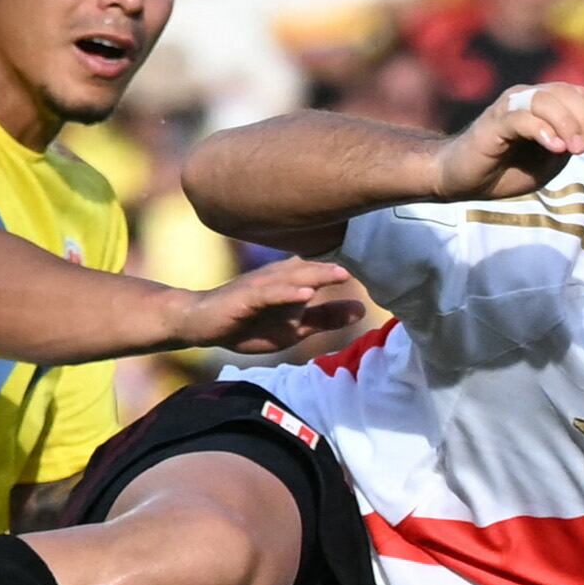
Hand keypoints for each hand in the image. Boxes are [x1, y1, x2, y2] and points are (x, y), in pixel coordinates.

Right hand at [181, 257, 369, 354]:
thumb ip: (325, 318)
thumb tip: (362, 310)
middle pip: (312, 268)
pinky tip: (304, 295)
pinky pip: (267, 294)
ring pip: (292, 277)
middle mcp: (278, 275)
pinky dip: (286, 294)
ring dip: (316, 274)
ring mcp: (260, 285)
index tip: (381, 259)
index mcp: (293, 278)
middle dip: (338, 264)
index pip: (325, 269)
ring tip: (341, 273)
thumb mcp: (294, 327)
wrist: (202, 325)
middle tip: (369, 256)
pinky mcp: (244, 299)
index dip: (348, 263)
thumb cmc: (249, 323)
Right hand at [436, 81, 583, 200]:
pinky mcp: (493, 123)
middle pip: (566, 94)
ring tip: (575, 149)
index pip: (578, 95)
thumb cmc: (508, 169)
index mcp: (543, 103)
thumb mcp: (551, 158)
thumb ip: (574, 134)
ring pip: (546, 100)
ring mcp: (509, 108)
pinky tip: (554, 147)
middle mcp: (526, 98)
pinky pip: (522, 117)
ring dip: (567, 124)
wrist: (464, 180)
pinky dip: (542, 130)